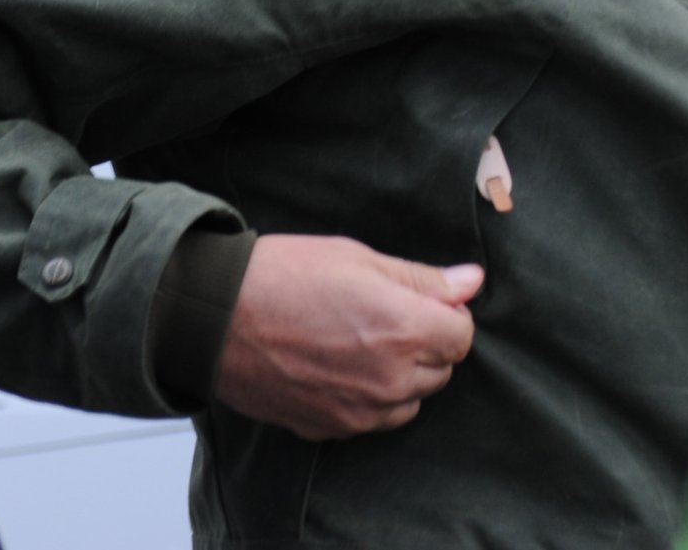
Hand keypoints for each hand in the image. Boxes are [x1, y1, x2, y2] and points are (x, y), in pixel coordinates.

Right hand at [213, 234, 482, 439]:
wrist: (215, 316)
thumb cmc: (283, 275)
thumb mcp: (359, 258)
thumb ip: (422, 278)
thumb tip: (471, 281)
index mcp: (403, 330)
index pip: (462, 336)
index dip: (444, 314)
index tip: (419, 301)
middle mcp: (389, 380)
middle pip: (440, 370)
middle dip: (424, 343)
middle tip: (382, 314)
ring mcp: (359, 411)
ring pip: (409, 401)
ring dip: (399, 375)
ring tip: (356, 341)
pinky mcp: (329, 428)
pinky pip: (371, 420)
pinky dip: (365, 398)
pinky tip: (335, 366)